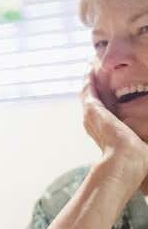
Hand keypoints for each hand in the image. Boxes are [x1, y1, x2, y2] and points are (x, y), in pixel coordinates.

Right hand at [81, 66, 147, 182]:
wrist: (125, 162)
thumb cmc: (134, 160)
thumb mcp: (138, 144)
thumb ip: (142, 139)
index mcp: (103, 131)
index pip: (100, 110)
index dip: (101, 97)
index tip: (105, 87)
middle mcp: (93, 123)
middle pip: (90, 98)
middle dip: (92, 85)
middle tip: (94, 71)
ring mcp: (90, 115)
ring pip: (86, 92)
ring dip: (88, 79)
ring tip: (91, 65)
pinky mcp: (92, 108)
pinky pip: (87, 88)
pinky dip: (88, 78)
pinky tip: (92, 68)